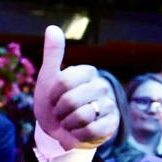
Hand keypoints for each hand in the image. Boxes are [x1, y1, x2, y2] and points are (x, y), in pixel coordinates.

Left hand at [33, 26, 117, 149]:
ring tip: (69, 122)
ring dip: (68, 124)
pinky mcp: (112, 124)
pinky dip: (78, 134)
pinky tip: (78, 131)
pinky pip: (91, 130)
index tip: (53, 98)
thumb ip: (53, 54)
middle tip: (61, 112)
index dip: (53, 95)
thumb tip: (52, 27)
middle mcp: (101, 86)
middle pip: (72, 100)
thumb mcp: (49, 79)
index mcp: (87, 72)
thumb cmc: (53, 103)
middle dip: (59, 111)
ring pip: (82, 116)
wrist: (58, 131)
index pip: (64, 81)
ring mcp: (109, 105)